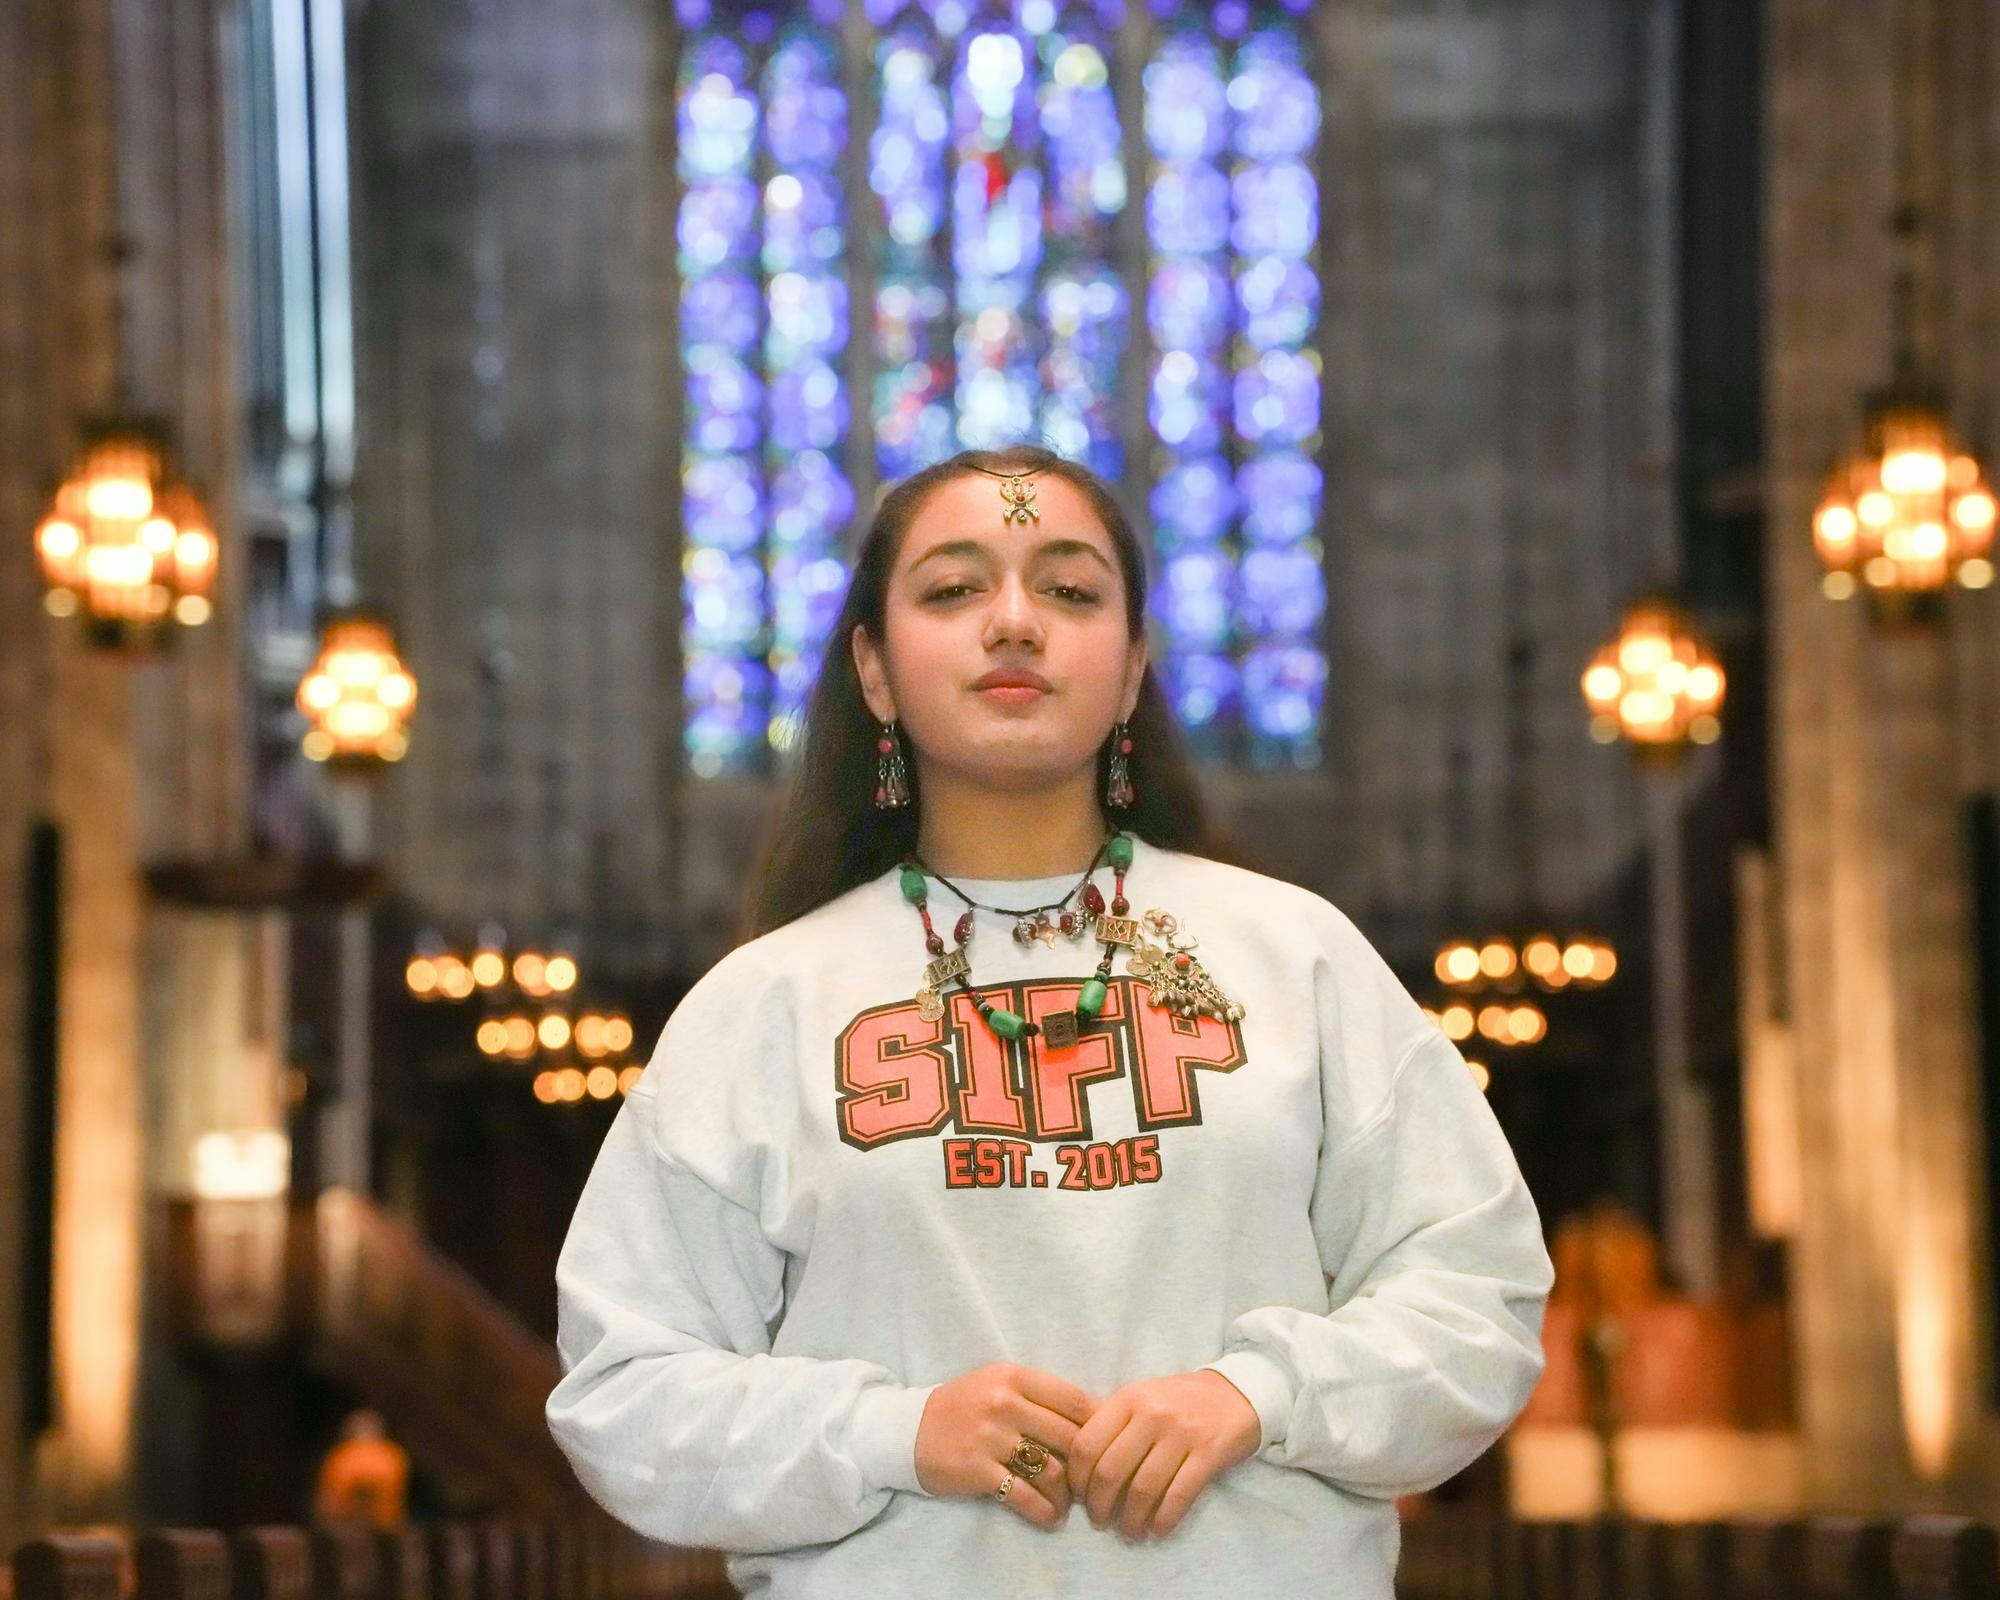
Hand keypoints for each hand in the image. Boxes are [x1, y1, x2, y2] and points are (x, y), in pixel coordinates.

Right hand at [914, 1362, 1101, 1530]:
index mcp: (1014, 1377)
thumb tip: (1093, 1420)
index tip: (1106, 1445)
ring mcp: (991, 1437)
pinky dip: (1044, 1512)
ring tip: (1067, 1504)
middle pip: (1069, 1437)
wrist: (907, 1430)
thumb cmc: (963, 1407)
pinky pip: (1024, 1496)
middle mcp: (1005, 1403)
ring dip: (1067, 1494)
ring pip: (1052, 1470)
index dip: (1098, 1425)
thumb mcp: (998, 1385)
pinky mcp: (978, 1470)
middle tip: (1090, 1482)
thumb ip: (1038, 1396)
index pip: (1074, 1399)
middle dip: (1086, 1465)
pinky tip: (1050, 1517)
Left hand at [1064, 1370, 1261, 1541]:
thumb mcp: (1142, 1397)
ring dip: (1130, 1520)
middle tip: (1099, 1521)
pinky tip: (1156, 1530)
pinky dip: (1163, 1521)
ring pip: (1143, 1489)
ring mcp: (1182, 1434)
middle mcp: (1152, 1414)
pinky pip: (1178, 1497)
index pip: (1087, 1444)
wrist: (1237, 1392)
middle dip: (1099, 1506)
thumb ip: (1113, 1424)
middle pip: (1110, 1471)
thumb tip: (1079, 1470)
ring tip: (1128, 1532)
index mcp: (1129, 1398)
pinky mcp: (1209, 1454)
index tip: (1079, 1497)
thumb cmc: (1179, 1401)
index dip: (1077, 1479)